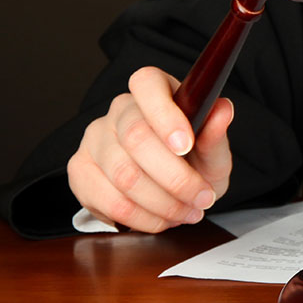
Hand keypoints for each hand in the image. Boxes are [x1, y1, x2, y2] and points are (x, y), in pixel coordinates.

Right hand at [67, 66, 233, 232]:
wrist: (171, 188)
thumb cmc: (193, 160)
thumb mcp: (212, 151)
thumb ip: (215, 134)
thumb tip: (223, 109)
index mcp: (154, 90)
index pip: (147, 84)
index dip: (164, 114)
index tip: (186, 145)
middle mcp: (119, 109)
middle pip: (136, 137)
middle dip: (175, 177)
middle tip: (201, 198)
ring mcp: (94, 138)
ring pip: (123, 175)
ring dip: (162, 203)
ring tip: (187, 212)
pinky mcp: (80, 170)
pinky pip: (107, 200)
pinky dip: (141, 217)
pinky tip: (161, 219)